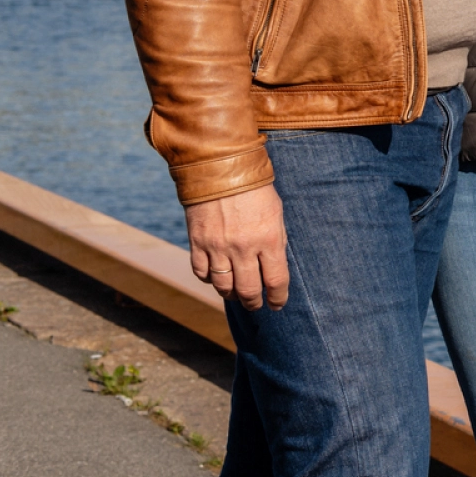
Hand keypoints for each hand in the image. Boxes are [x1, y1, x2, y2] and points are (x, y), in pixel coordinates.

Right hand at [186, 184, 289, 309]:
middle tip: (256, 305)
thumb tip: (274, 268)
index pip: (275, 281)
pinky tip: (217, 277)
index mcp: (268, 239)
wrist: (221, 171)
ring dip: (231, 295)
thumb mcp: (276, 214)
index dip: (277, 297)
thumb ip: (275, 242)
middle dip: (253, 302)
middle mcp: (243, 247)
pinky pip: (202, 273)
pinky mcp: (198, 243)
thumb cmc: (255, 191)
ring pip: (223, 287)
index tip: (277, 304)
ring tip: (236, 295)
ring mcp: (218, 247)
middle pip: (248, 290)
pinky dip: (210, 279)